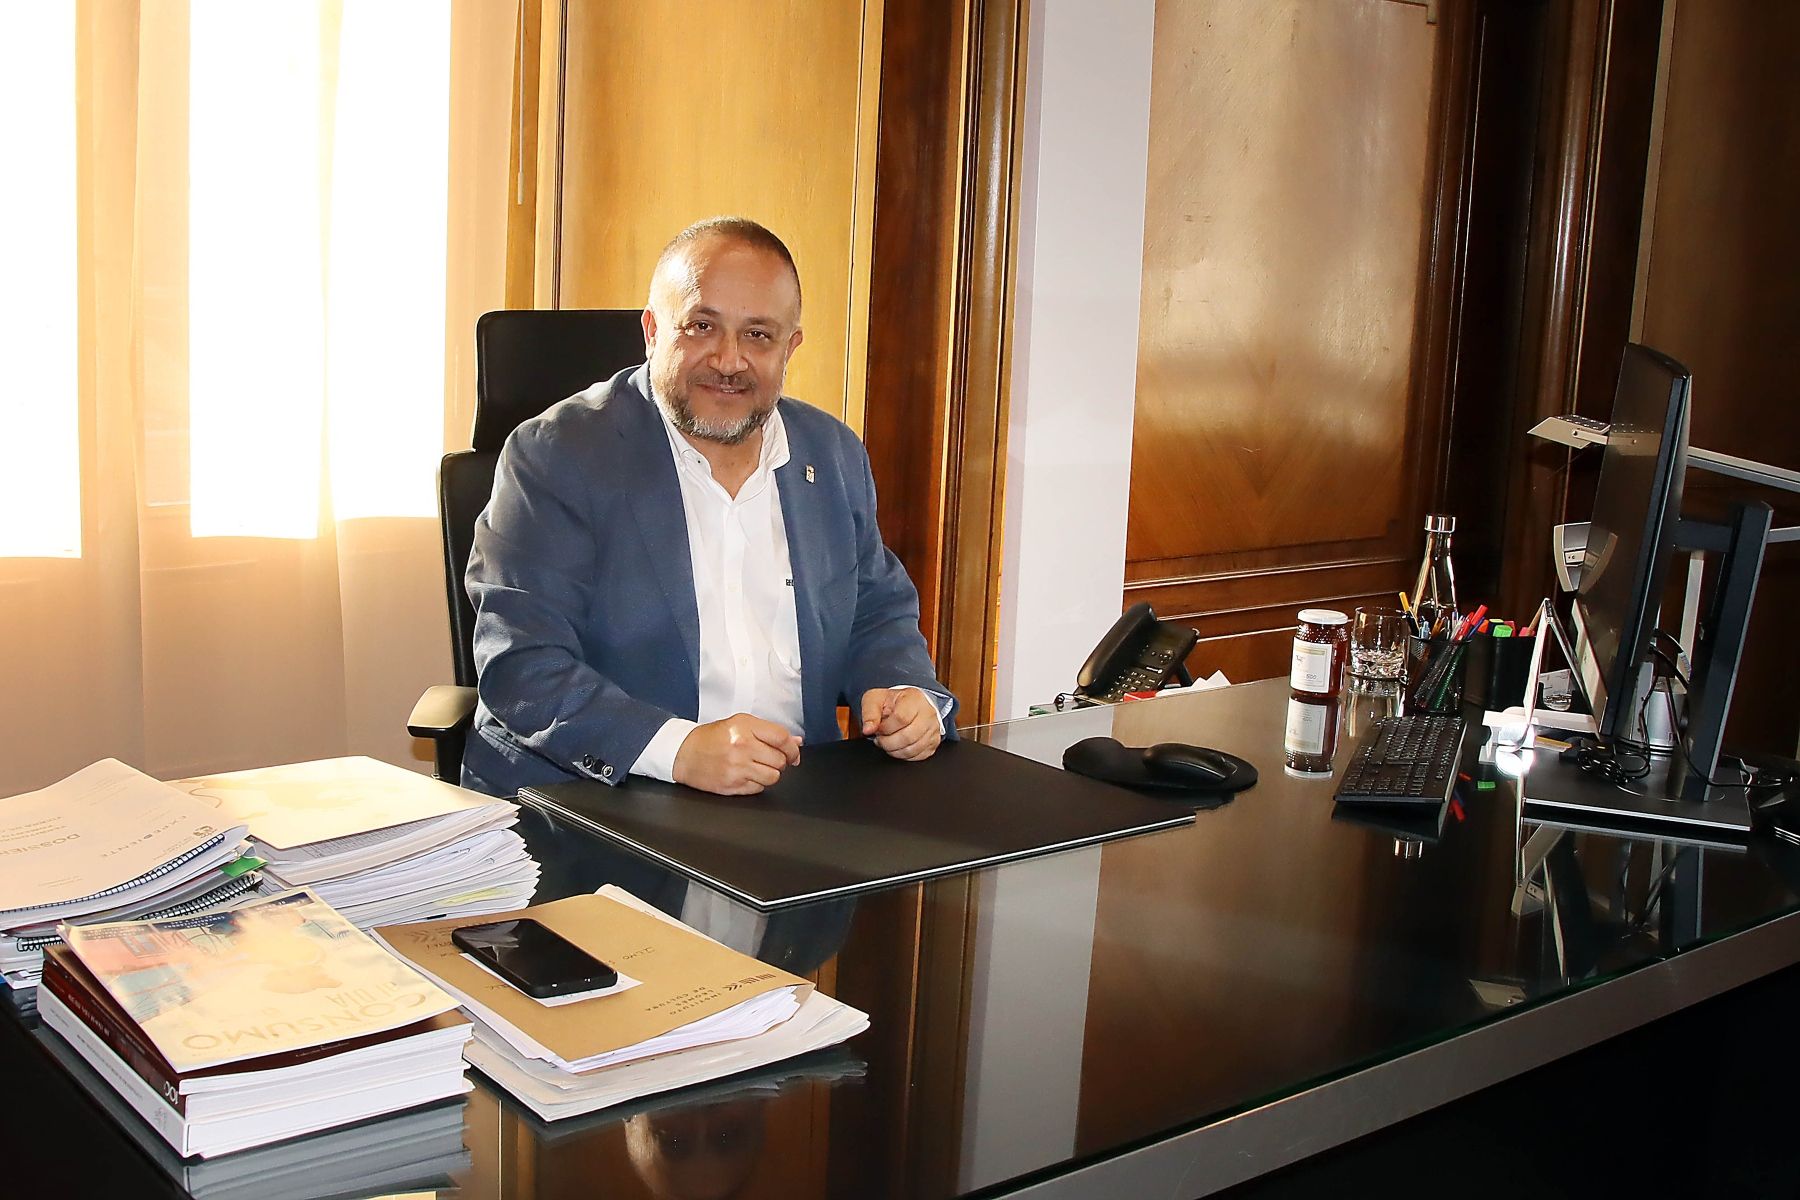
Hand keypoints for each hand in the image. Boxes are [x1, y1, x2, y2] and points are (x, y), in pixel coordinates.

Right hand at [672, 714, 801, 794]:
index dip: (793, 748)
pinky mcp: (732, 785)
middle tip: (770, 759)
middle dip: (780, 761)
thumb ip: (769, 732)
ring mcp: (737, 768)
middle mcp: (742, 747)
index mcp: (745, 728)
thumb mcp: (740, 724)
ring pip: (773, 777)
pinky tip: (746, 775)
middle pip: (780, 760)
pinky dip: (757, 783)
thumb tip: (797, 741)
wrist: (684, 753)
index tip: (794, 753)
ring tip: (758, 767)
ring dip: (770, 774)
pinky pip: (759, 788)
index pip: (782, 738)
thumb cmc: (711, 738)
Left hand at [860, 688, 942, 760]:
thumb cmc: (892, 703)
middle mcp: (928, 713)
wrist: (909, 705)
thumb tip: (868, 730)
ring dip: (895, 750)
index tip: (879, 728)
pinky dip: (904, 755)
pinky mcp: (934, 742)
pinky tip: (898, 746)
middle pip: (908, 736)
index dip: (885, 728)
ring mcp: (933, 729)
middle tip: (881, 738)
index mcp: (914, 699)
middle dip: (888, 742)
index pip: (901, 718)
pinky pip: (918, 756)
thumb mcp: (875, 700)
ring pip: (913, 749)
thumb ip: (869, 713)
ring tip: (888, 742)